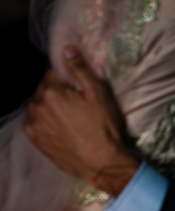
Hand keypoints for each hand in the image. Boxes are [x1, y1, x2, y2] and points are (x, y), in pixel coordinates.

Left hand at [24, 45, 138, 196]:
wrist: (101, 162)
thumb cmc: (103, 125)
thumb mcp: (98, 93)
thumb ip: (80, 69)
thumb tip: (67, 48)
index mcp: (52, 92)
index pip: (53, 72)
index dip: (67, 76)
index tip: (79, 85)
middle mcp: (37, 107)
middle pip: (44, 88)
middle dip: (57, 89)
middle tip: (77, 100)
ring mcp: (34, 125)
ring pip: (38, 105)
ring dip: (49, 104)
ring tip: (70, 114)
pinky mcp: (35, 140)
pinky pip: (35, 121)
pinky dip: (44, 119)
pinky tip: (61, 125)